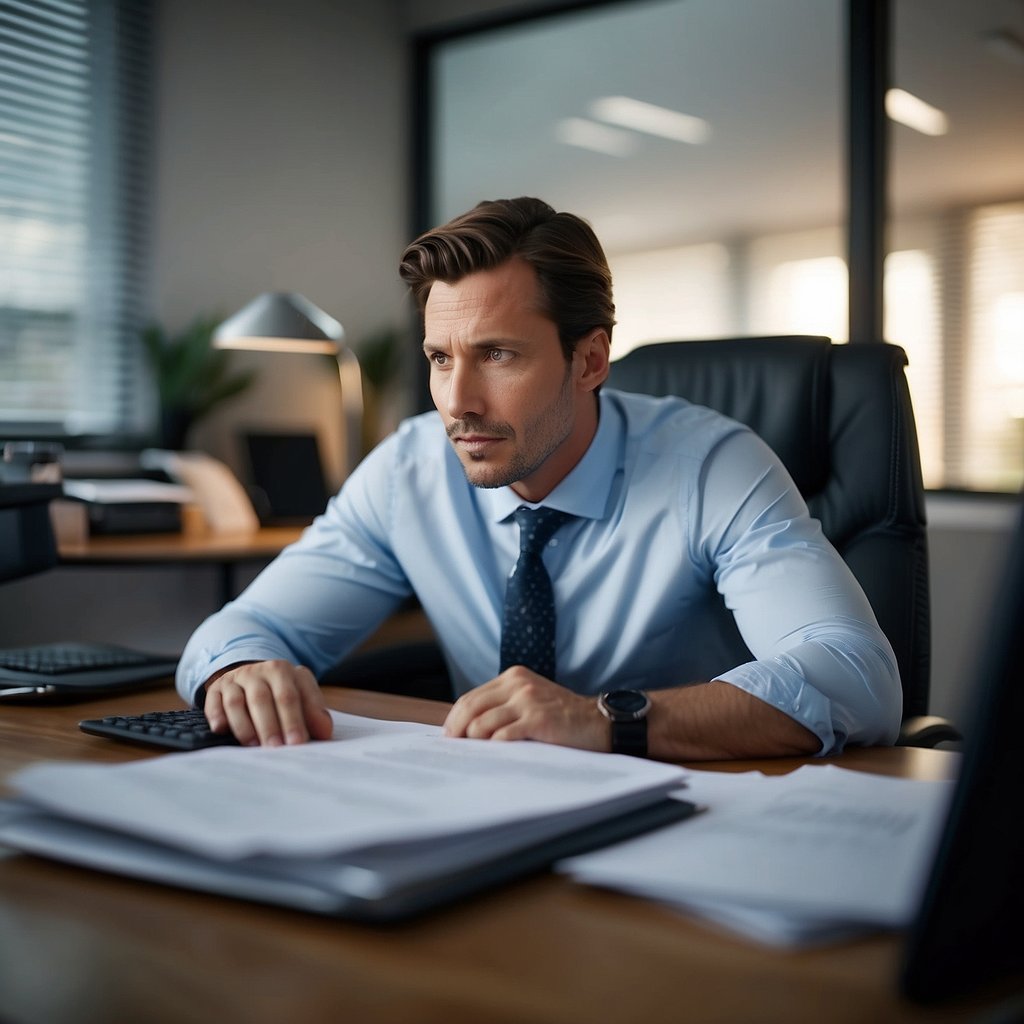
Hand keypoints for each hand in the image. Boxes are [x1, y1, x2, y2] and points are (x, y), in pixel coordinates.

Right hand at [203, 660, 332, 746]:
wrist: (253, 674)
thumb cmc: (281, 691)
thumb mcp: (301, 694)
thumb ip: (314, 712)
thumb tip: (325, 732)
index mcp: (282, 670)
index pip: (289, 696)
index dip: (294, 720)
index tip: (298, 743)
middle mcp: (257, 671)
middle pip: (262, 699)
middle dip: (270, 726)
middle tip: (276, 749)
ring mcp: (235, 680)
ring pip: (236, 702)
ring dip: (244, 726)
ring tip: (254, 747)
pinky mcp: (216, 689)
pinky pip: (213, 703)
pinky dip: (217, 717)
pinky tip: (222, 730)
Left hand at [443, 667, 608, 751]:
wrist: (596, 722)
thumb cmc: (561, 716)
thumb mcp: (530, 699)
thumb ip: (504, 704)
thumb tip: (468, 726)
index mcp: (513, 677)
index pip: (472, 697)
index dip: (455, 717)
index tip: (449, 734)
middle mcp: (519, 684)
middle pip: (472, 707)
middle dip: (457, 729)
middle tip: (453, 746)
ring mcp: (528, 701)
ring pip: (483, 723)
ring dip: (476, 742)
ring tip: (477, 754)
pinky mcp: (538, 720)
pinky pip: (503, 736)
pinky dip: (495, 748)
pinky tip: (496, 755)